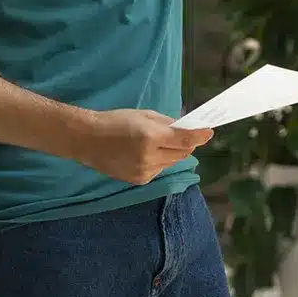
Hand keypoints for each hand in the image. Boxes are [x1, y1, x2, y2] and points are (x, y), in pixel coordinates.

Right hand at [79, 109, 213, 185]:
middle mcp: (149, 158)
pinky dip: (160, 161)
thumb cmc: (116, 121)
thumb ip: (168, 123)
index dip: (200, 136)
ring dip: (172, 153)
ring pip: (172, 162)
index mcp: (150, 137)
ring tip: (157, 143)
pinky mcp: (139, 181)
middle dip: (186, 144)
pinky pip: (159, 170)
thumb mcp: (144, 115)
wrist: (88, 140)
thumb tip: (188, 129)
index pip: (185, 140)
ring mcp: (144, 172)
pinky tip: (146, 153)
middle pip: (182, 153)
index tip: (209, 131)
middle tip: (182, 134)